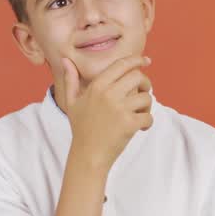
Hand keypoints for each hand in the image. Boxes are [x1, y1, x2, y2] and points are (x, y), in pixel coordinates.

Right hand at [60, 55, 153, 172]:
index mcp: (97, 86)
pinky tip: (141, 128)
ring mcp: (120, 109)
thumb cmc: (81, 129)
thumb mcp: (72, 103)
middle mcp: (108, 94)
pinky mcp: (129, 124)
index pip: (121, 64)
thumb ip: (70, 80)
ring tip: (140, 114)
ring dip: (147, 106)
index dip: (137, 60)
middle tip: (143, 93)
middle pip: (138, 77)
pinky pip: (149, 116)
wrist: (87, 155)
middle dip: (146, 83)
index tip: (146, 61)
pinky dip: (148, 122)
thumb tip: (65, 60)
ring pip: (146, 97)